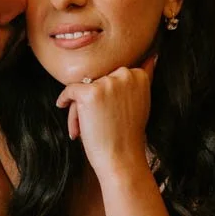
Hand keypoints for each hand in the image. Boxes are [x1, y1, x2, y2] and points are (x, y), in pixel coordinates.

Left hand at [55, 60, 153, 178]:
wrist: (121, 159)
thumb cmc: (128, 135)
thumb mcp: (142, 102)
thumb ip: (144, 79)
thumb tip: (153, 56)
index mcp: (138, 75)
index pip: (110, 76)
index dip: (106, 96)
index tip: (109, 114)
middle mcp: (124, 75)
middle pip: (96, 80)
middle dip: (93, 100)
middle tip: (98, 122)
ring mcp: (107, 83)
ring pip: (83, 88)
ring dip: (80, 108)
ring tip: (86, 129)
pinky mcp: (89, 93)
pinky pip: (69, 90)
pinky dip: (64, 100)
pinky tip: (62, 106)